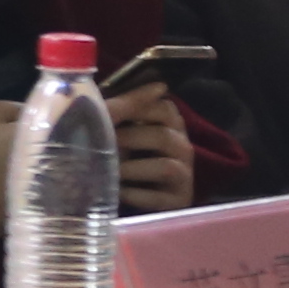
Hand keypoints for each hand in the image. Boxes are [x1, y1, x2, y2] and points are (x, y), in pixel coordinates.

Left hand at [108, 79, 197, 213]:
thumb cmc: (122, 156)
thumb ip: (126, 106)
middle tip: (104, 145)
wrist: (126, 199)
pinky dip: (135, 195)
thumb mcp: (121, 129)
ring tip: (110, 171)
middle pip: (162, 136)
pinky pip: (159, 197)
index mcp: (170, 123)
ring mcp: (184, 175)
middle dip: (130, 140)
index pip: (163, 108)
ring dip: (133, 168)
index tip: (112, 115)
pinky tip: (118, 193)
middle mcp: (182, 147)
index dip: (137, 109)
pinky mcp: (178, 202)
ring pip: (165, 166)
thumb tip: (158, 85)